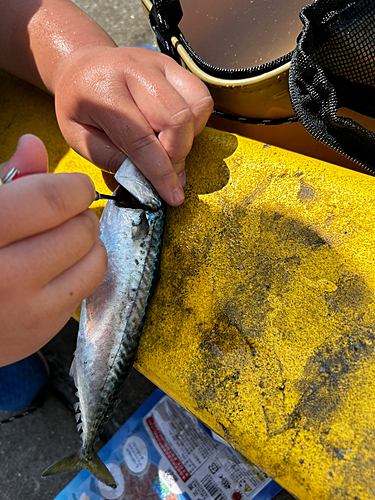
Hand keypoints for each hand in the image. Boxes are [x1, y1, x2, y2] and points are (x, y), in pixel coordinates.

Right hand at [0, 135, 106, 365]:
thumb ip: (4, 178)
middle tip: (66, 215)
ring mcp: (26, 311)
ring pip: (93, 263)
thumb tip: (34, 144)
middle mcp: (4, 277)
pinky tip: (56, 268)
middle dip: (81, 215)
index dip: (74, 187)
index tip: (75, 186)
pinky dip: (81, 272)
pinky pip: (86, 290)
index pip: (50, 201)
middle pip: (78, 231)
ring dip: (88, 244)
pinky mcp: (42, 332)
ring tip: (64, 239)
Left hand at [53, 47, 212, 205]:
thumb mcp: (79, 139)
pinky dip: (195, 122)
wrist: (81, 66)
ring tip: (168, 147)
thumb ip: (112, 160)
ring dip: (188, 139)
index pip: (141, 139)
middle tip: (169, 174)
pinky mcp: (173, 65)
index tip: (172, 196)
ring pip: (196, 107)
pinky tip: (175, 131)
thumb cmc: (78, 105)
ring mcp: (158, 64)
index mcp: (103, 90)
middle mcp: (134, 70)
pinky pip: (201, 98)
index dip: (160, 173)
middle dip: (177, 157)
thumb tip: (147, 180)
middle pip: (177, 120)